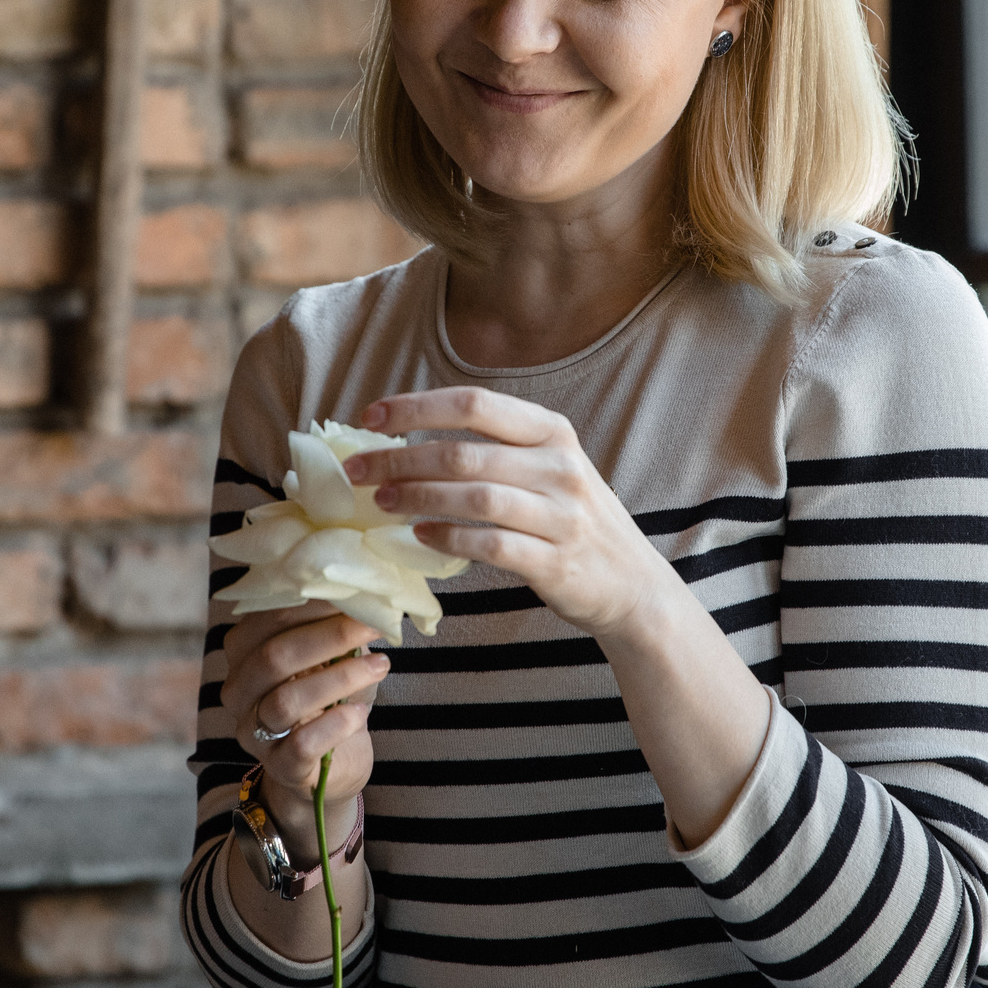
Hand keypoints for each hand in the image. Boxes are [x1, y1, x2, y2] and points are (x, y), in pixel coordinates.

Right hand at [217, 599, 388, 853]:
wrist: (331, 769)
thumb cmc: (331, 701)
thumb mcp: (332, 659)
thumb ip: (336, 630)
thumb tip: (368, 594)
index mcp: (244, 653)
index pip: (267, 619)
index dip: (312, 605)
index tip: (356, 593)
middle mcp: (240, 692)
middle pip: (273, 657)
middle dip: (330, 637)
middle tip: (373, 627)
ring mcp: (255, 733)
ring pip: (287, 700)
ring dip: (340, 678)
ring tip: (380, 666)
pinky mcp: (280, 767)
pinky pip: (302, 744)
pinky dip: (335, 725)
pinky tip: (360, 713)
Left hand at [347, 386, 684, 638]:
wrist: (631, 583)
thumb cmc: (571, 519)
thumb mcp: (548, 468)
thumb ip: (493, 450)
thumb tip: (406, 440)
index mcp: (552, 431)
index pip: (474, 404)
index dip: (416, 407)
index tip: (370, 418)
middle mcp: (559, 466)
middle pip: (463, 451)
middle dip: (399, 458)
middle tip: (356, 471)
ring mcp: (561, 514)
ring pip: (472, 496)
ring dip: (416, 497)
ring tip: (379, 502)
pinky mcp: (555, 561)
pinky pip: (489, 544)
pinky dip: (447, 539)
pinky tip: (418, 537)